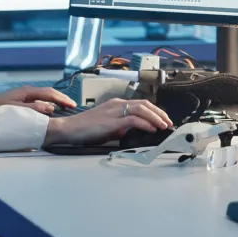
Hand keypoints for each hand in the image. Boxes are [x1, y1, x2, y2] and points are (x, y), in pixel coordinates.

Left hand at [0, 85, 74, 114]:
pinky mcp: (20, 101)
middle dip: (61, 99)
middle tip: (73, 106)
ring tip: (65, 107)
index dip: (62, 99)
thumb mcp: (16, 110)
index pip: (50, 93)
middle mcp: (26, 91)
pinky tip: (49, 110)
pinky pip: (38, 101)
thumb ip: (33, 109)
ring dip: (55, 101)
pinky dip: (47, 104)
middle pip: (49, 93)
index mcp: (27, 91)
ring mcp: (23, 95)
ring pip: (44, 96)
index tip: (73, 105)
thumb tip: (50, 107)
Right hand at [43, 98, 171, 146]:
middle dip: (159, 113)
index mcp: (115, 104)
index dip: (155, 111)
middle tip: (168, 122)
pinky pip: (133, 119)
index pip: (140, 104)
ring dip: (156, 117)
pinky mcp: (111, 120)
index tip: (163, 120)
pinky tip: (151, 128)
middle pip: (144, 104)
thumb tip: (133, 133)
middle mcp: (116, 104)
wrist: (69, 129)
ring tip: (164, 125)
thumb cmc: (85, 129)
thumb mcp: (107, 127)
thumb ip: (120, 127)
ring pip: (141, 109)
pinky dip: (145, 123)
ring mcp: (114, 111)